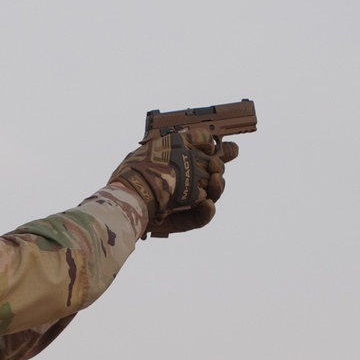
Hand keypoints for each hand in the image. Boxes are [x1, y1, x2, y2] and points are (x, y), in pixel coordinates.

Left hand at [110, 129, 237, 236]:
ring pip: (213, 196)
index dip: (226, 155)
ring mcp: (187, 203)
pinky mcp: (182, 221)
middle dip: (219, 169)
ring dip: (218, 187)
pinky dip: (207, 212)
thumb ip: (190, 140)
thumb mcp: (167, 146)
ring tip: (215, 179)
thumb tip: (213, 138)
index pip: (211, 159)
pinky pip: (201, 219)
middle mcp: (188, 184)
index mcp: (185, 165)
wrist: (126, 193)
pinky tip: (207, 204)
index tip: (233, 149)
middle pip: (215, 177)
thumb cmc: (141, 168)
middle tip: (216, 165)